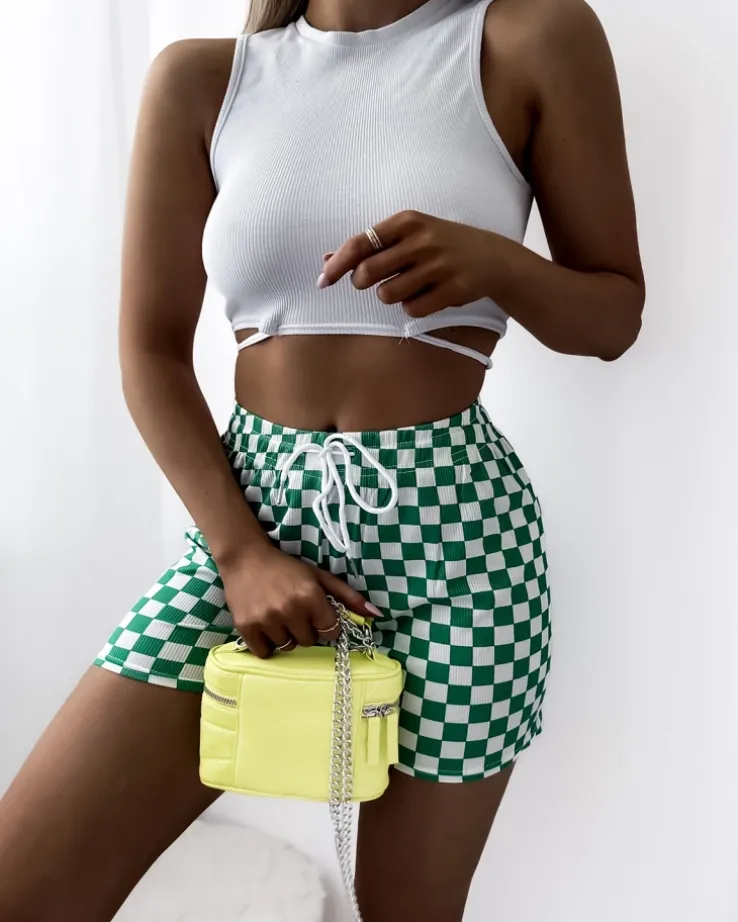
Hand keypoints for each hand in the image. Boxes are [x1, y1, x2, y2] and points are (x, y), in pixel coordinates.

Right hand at [218, 545, 380, 658]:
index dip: (327, 625)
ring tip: (279, 617)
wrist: (245, 558)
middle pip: (309, 641)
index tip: (318, 616)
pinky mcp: (246, 627)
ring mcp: (266, 620)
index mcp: (310, 596)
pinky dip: (267, 644)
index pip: (331, 631)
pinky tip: (266, 626)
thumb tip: (376, 615)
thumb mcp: (319, 576)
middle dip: (306, 630)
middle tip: (296, 613)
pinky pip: (265, 652)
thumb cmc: (286, 567)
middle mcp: (290, 610)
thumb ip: (348, 595)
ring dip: (286, 636)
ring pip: (287, 647)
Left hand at [319, 211, 506, 317]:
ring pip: (387, 295)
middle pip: (367, 274)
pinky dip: (413, 307)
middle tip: (377, 280)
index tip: (322, 280)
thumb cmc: (440, 244)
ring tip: (409, 285)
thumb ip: (369, 246)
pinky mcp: (451, 289)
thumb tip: (326, 261)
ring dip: (390, 296)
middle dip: (363, 283)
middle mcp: (421, 240)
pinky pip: (411, 309)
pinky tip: (427, 294)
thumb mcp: (409, 234)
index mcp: (407, 221)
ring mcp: (437, 266)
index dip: (337, 265)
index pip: (359, 244)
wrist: (492, 258)